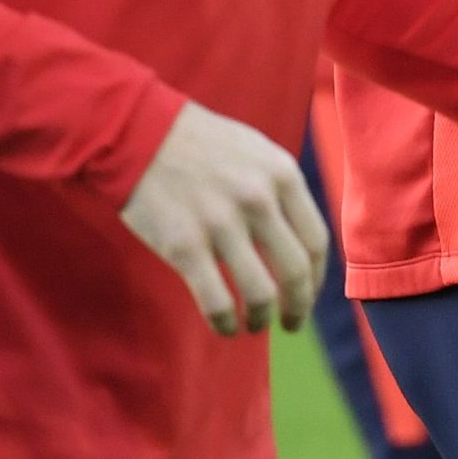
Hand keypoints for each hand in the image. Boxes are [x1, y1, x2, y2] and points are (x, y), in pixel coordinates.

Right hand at [118, 102, 329, 337]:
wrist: (140, 132)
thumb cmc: (201, 143)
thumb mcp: (257, 151)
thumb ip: (282, 189)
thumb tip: (302, 239)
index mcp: (282, 174)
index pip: (316, 241)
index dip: (317, 279)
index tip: (309, 295)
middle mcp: (258, 200)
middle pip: (295, 273)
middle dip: (299, 307)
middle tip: (292, 322)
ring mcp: (221, 224)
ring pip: (260, 295)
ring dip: (261, 319)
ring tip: (254, 324)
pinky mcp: (184, 246)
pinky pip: (217, 302)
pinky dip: (226, 324)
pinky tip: (225, 326)